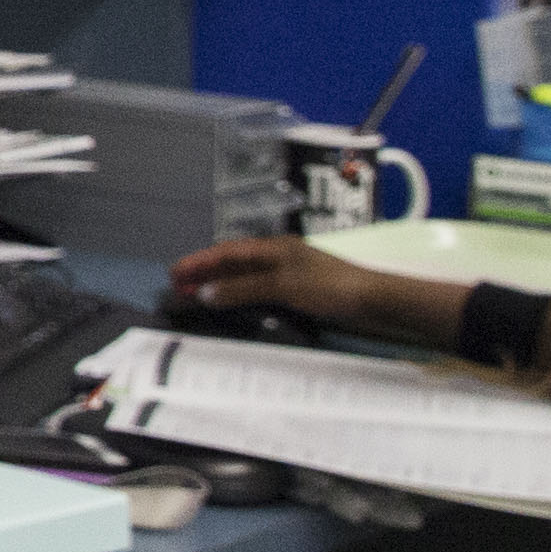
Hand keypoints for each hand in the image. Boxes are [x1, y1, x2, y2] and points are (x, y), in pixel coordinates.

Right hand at [165, 236, 469, 348]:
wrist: (376, 301)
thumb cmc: (330, 288)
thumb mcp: (283, 286)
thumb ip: (243, 289)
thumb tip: (205, 292)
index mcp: (274, 247)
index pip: (227, 251)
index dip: (199, 261)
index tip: (174, 273)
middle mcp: (279, 256)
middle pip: (234, 262)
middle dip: (206, 272)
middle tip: (179, 287)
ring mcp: (291, 273)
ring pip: (246, 276)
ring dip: (221, 285)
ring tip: (199, 297)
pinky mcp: (301, 290)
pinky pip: (259, 288)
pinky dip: (240, 294)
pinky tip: (234, 304)